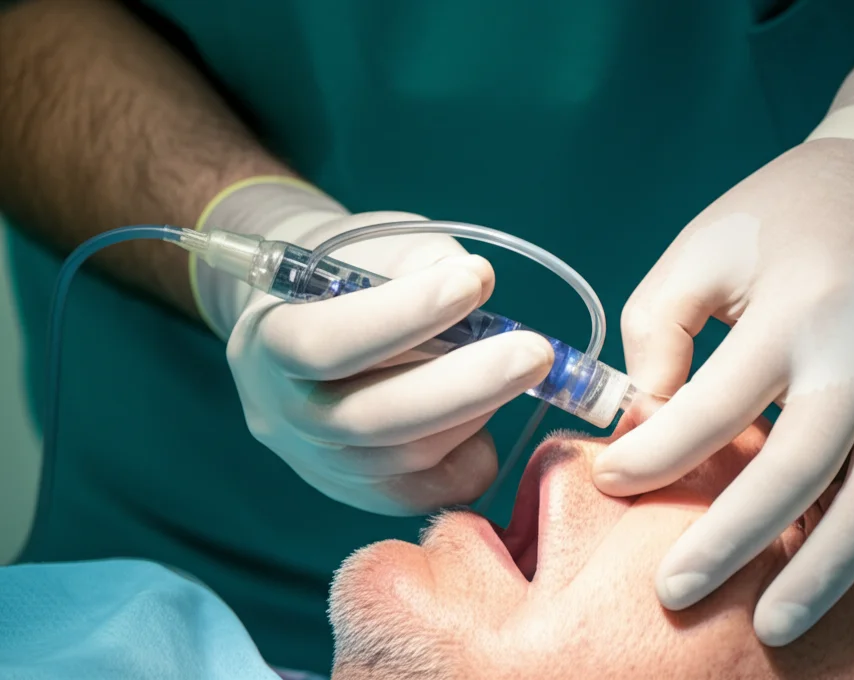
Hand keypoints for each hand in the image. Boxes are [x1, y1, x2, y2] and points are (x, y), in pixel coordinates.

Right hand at [195, 186, 553, 514]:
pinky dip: (475, 453)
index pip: (324, 343)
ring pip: (408, 458)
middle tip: (536, 352)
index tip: (474, 280)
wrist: (315, 320)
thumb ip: (421, 264)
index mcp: (266, 344)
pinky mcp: (367, 495)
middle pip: (372, 420)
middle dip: (465, 385)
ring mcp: (323, 466)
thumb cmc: (351, 272)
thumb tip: (481, 287)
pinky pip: (432, 492)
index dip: (403, 315)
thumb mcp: (373, 247)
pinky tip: (489, 412)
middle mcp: (286, 417)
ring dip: (476, 409)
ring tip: (515, 364)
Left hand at [593, 32, 853, 650]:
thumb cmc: (790, 212)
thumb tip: (647, 413)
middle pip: (796, 469)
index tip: (611, 480)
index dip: (653, 454)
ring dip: (827, 574)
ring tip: (772, 627)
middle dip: (729, 539)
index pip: (711, 406)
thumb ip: (660, 322)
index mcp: (794, 310)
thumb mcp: (707, 244)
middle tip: (673, 592)